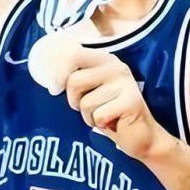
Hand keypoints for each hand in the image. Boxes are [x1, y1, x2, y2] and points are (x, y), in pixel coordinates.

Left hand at [35, 32, 170, 160]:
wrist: (140, 136)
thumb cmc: (109, 112)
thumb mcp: (91, 90)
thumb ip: (75, 78)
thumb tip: (49, 78)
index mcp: (105, 59)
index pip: (73, 54)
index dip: (59, 72)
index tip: (56, 89)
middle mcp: (116, 67)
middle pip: (74, 81)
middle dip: (73, 100)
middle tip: (87, 107)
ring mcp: (125, 83)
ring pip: (85, 102)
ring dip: (89, 116)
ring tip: (104, 115)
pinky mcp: (131, 102)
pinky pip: (98, 116)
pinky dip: (100, 124)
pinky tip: (112, 122)